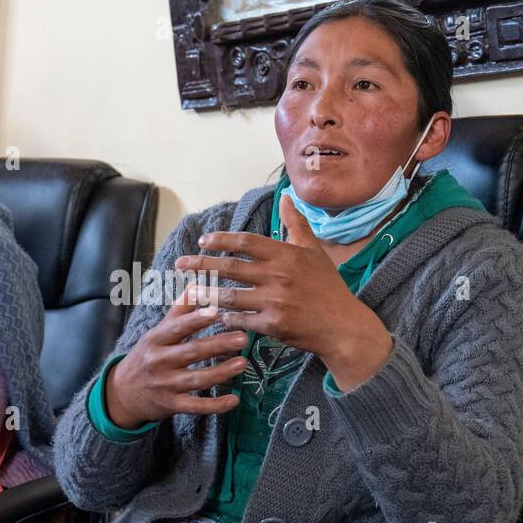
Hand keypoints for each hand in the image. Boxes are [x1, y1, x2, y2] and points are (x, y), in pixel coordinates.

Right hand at [103, 286, 248, 428]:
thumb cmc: (146, 357)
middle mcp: (159, 362)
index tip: (218, 311)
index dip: (197, 320)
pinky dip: (215, 405)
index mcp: (156, 340)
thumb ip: (178, 311)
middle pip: (191, 352)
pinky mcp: (172, 405)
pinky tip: (234, 400)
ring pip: (196, 379)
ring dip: (221, 372)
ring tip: (242, 363)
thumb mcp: (156, 333)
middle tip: (243, 337)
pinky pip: (196, 406)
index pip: (178, 327)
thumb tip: (195, 284)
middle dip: (218, 344)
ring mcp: (165, 385)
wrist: (123, 394)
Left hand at [173, 194, 393, 392]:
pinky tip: (212, 315)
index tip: (203, 240)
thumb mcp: (314, 251)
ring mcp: (275, 301)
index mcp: (286, 255)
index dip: (221, 240)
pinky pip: (240, 319)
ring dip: (206, 293)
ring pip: (230, 295)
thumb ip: (296, 223)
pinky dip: (224, 317)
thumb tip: (285, 196)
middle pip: (230, 267)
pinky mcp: (273, 325)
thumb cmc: (327, 286)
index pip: (246, 242)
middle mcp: (279, 276)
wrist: (342, 325)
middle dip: (201, 264)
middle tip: (180, 264)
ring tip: (188, 291)